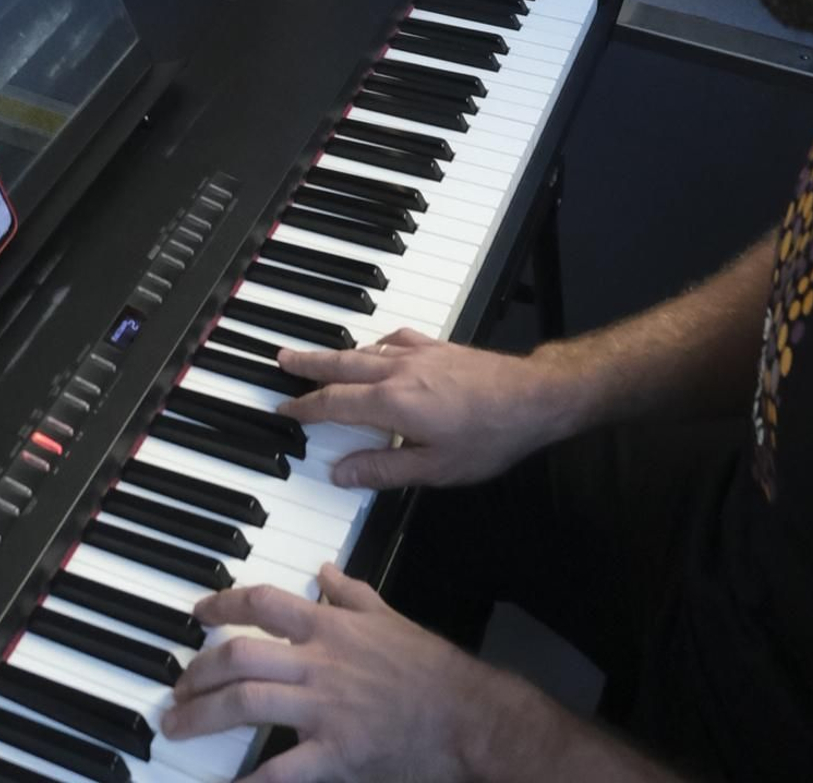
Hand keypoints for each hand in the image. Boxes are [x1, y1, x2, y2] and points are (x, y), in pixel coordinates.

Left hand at [164, 568, 493, 781]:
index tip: (197, 613)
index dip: (222, 603)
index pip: (262, 603)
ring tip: (178, 726)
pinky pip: (282, 769)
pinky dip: (250, 782)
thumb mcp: (389, 616)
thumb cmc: (430, 669)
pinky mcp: (336, 755)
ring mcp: (324, 709)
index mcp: (331, 628)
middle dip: (199, 670)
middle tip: (177, 686)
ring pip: (248, 703)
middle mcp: (320, 664)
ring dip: (205, 715)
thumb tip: (324, 570)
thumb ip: (350, 593)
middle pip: (241, 656)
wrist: (467, 716)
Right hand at [275, 330, 563, 492]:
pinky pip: (393, 340)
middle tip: (281, 359)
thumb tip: (340, 472)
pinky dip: (373, 345)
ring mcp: (418, 354)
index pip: (335, 404)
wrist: (531, 397)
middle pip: (341, 365)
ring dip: (336, 355)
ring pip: (364, 350)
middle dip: (308, 364)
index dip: (306, 409)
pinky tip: (375, 350)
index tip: (284, 411)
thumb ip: (384, 469)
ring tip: (318, 360)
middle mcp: (398, 371)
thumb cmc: (488, 438)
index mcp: (393, 403)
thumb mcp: (435, 470)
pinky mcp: (437, 347)